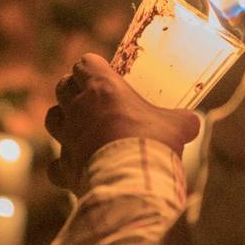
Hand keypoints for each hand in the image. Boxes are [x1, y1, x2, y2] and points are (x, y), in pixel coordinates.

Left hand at [44, 54, 200, 193]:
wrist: (133, 181)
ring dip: (61, 118)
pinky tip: (74, 167)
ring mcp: (68, 138)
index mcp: (103, 88)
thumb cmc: (153, 144)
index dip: (92, 67)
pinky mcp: (64, 168)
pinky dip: (61, 165)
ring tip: (75, 125)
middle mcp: (79, 109)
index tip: (102, 73)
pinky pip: (54, 164)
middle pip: (62, 86)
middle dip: (73, 88)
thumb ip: (182, 120)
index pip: (85, 63)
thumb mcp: (177, 125)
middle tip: (88, 96)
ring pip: (52, 118)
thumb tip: (192, 122)